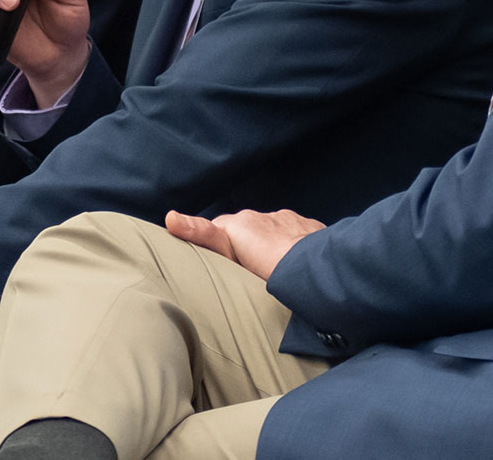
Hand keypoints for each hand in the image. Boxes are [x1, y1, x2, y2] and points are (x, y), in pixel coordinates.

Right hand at [165, 208, 327, 280]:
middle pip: (245, 231)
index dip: (214, 247)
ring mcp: (289, 221)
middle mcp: (263, 216)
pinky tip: (296, 268)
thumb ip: (203, 234)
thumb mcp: (231, 252)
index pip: (217, 231)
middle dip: (244, 248)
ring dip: (270, 248)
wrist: (321, 269)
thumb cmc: (273, 268)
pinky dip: (293, 248)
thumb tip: (171, 218)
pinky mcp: (311, 229)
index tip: (216, 264)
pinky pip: (297, 237)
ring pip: (272, 234)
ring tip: (273, 275)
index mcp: (240, 223)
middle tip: (244, 275)